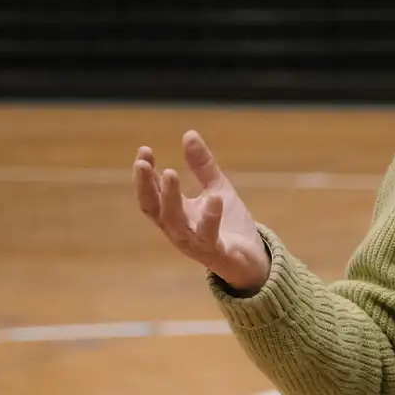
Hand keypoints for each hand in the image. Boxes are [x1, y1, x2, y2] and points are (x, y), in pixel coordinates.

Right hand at [133, 130, 270, 292]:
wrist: (252, 260)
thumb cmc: (229, 226)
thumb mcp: (217, 189)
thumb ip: (202, 166)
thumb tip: (189, 133)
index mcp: (175, 215)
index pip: (151, 193)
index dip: (145, 173)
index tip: (145, 149)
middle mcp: (178, 230)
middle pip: (153, 209)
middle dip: (145, 186)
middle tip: (142, 162)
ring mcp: (194, 243)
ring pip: (174, 223)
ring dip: (169, 198)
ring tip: (171, 172)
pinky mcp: (215, 252)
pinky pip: (207, 237)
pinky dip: (209, 218)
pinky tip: (214, 198)